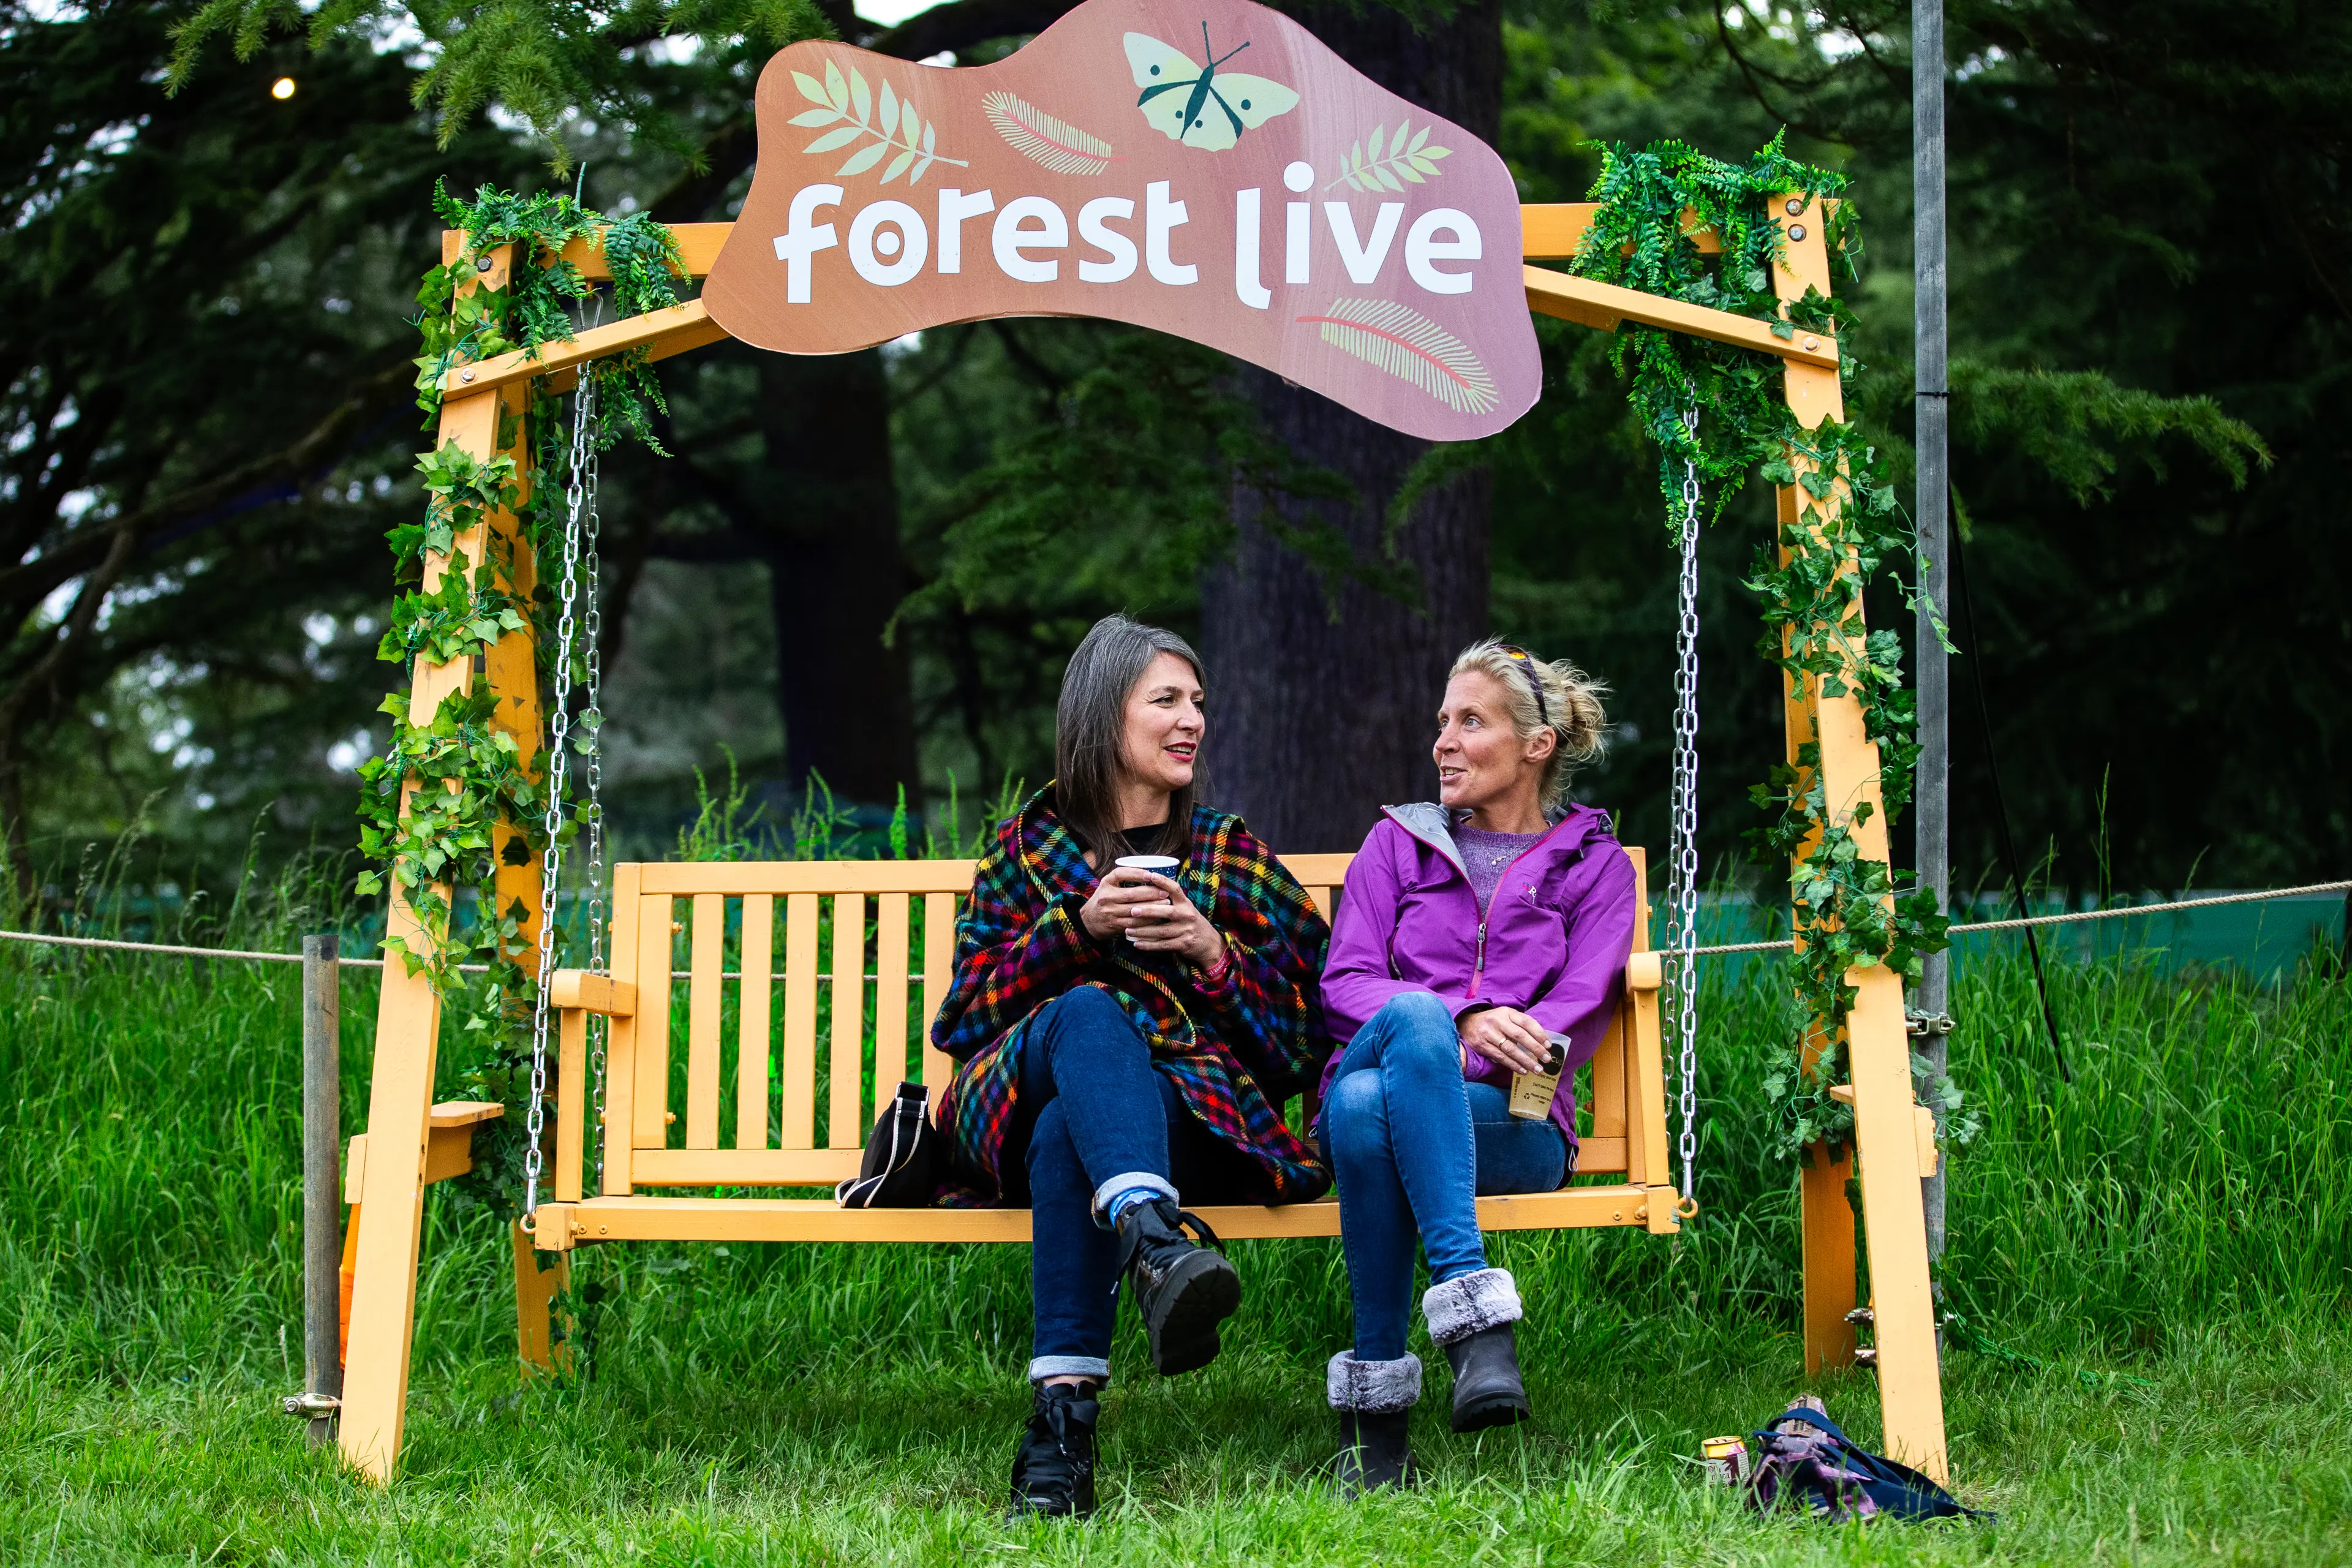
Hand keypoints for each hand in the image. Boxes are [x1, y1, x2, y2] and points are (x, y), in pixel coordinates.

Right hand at [1080, 866, 1173, 940]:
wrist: (1090, 920)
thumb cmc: (1106, 898)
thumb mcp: (1109, 884)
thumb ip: (1124, 878)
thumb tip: (1152, 873)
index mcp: (1106, 883)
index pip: (1121, 874)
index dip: (1136, 873)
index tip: (1151, 874)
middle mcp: (1106, 897)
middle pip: (1131, 894)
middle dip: (1151, 893)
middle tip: (1165, 892)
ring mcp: (1110, 912)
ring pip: (1135, 910)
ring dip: (1153, 907)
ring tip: (1166, 903)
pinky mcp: (1115, 925)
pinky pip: (1134, 923)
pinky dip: (1148, 919)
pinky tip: (1158, 916)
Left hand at [1107, 872, 1223, 967]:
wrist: (1209, 943)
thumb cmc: (1191, 922)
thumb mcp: (1186, 908)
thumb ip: (1171, 901)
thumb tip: (1147, 888)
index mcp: (1186, 903)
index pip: (1175, 889)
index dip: (1162, 881)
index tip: (1149, 875)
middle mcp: (1187, 915)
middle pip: (1166, 912)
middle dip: (1148, 911)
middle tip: (1132, 910)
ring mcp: (1186, 931)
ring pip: (1161, 931)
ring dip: (1143, 930)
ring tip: (1128, 929)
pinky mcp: (1183, 944)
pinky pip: (1163, 945)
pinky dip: (1149, 945)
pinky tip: (1137, 943)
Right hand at [1458, 1006, 1553, 1075]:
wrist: (1466, 1023)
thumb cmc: (1492, 1021)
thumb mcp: (1505, 1016)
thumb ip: (1520, 1025)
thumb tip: (1540, 1041)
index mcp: (1506, 1012)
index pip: (1527, 1022)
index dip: (1539, 1033)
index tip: (1549, 1045)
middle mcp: (1498, 1021)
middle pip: (1520, 1036)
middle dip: (1536, 1049)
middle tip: (1547, 1059)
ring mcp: (1489, 1033)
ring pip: (1511, 1049)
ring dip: (1526, 1061)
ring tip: (1537, 1069)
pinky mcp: (1482, 1045)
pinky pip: (1500, 1057)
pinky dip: (1513, 1065)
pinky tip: (1522, 1070)